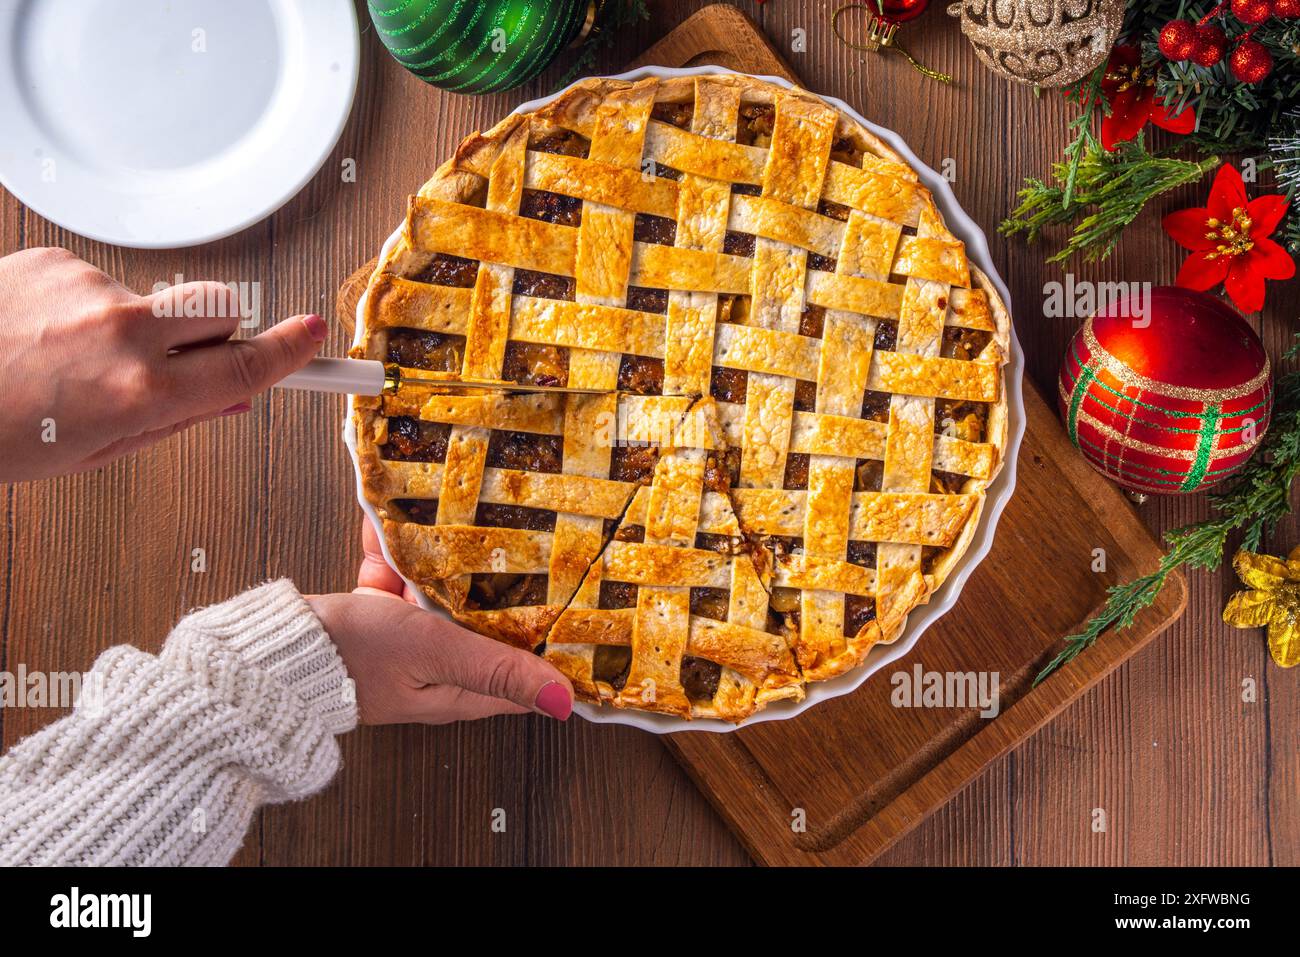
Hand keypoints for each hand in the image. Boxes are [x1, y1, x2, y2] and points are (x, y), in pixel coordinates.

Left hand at [0, 246, 326, 481]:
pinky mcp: (54, 260)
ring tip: (70, 359)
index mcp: (139, 394)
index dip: (290, 354)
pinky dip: (82, 308)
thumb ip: (171, 420)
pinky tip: (41, 333)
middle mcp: (122, 333)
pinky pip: (98, 282)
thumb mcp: (91, 453)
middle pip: (221, 309)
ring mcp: (88, 290)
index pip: (244, 368)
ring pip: (154, 301)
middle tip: (191, 359)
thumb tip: (225, 399)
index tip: (314, 340)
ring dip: (134, 327)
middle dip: (222, 332)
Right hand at [305, 520, 573, 724]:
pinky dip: (394, 553)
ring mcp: (406, 641)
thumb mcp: (435, 653)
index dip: (548, 642)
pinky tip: (391, 522)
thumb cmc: (354, 656)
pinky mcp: (376, 616)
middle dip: (490, 583)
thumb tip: (563, 702)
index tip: (573, 607)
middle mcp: (437, 668)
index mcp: (459, 690)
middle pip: (482, 621)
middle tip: (509, 541)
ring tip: (446, 518)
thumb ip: (496, 669)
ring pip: (439, 591)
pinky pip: (397, 576)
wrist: (274, 647)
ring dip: (438, 559)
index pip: (521, 670)